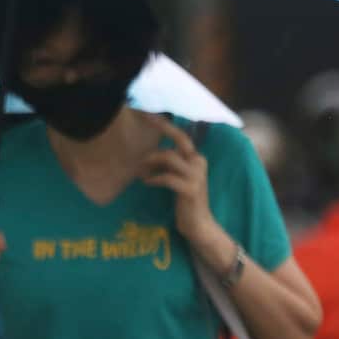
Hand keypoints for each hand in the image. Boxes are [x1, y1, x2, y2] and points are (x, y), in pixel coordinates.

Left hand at [141, 116, 215, 241]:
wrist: (198, 225)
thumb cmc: (184, 200)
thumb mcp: (176, 178)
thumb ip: (168, 164)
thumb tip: (145, 154)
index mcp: (195, 158)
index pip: (181, 136)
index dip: (165, 124)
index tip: (147, 113)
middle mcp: (199, 162)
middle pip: (180, 139)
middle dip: (162, 128)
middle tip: (143, 118)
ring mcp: (196, 175)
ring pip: (168, 157)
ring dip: (149, 163)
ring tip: (140, 172)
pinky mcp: (190, 189)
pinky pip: (166, 177)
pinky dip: (153, 179)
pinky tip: (146, 183)